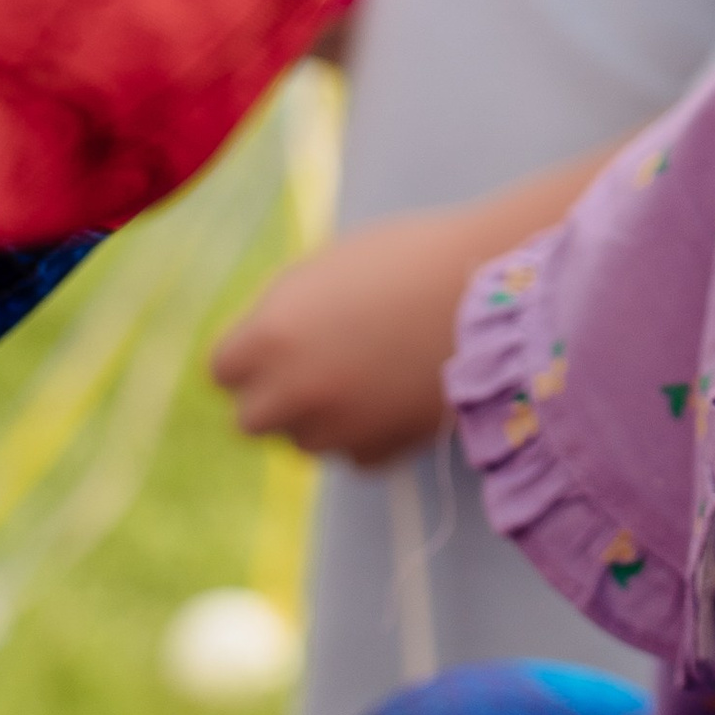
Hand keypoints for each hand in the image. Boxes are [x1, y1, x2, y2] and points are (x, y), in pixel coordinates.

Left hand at [210, 145, 612, 462]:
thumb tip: (261, 345)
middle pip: (252, 418)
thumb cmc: (410, 260)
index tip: (275, 344)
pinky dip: (367, 434)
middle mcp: (293, 394)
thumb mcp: (326, 270)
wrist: (492, 294)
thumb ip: (283, 313)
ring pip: (304, 440)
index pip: (222, 370)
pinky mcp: (380, 454)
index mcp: (269, 337)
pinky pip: (354, 453)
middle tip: (316, 367)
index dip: (250, 356)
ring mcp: (336, 430)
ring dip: (323, 416)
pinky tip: (394, 396)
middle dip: (277, 396)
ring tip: (367, 376)